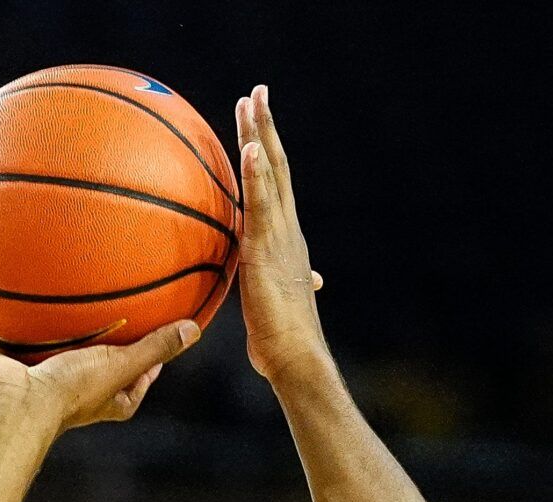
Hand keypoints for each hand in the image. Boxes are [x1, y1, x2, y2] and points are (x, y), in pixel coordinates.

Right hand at [0, 315, 198, 434]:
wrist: (18, 407)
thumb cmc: (72, 391)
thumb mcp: (121, 363)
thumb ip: (156, 347)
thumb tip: (194, 329)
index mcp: (101, 399)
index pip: (133, 384)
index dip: (146, 369)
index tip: (155, 346)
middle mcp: (66, 393)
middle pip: (85, 370)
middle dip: (91, 351)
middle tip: (100, 324)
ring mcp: (28, 382)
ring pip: (32, 356)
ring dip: (31, 339)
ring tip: (31, 310)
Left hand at [237, 84, 328, 383]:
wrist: (296, 358)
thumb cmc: (282, 340)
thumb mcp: (275, 302)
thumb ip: (278, 283)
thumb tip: (302, 282)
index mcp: (286, 240)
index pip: (277, 186)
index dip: (270, 152)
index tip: (259, 123)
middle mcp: (287, 230)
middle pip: (278, 167)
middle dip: (267, 128)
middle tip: (258, 92)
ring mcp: (280, 237)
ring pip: (271, 176)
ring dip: (261, 136)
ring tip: (251, 101)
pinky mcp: (266, 250)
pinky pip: (260, 205)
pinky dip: (256, 174)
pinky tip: (251, 148)